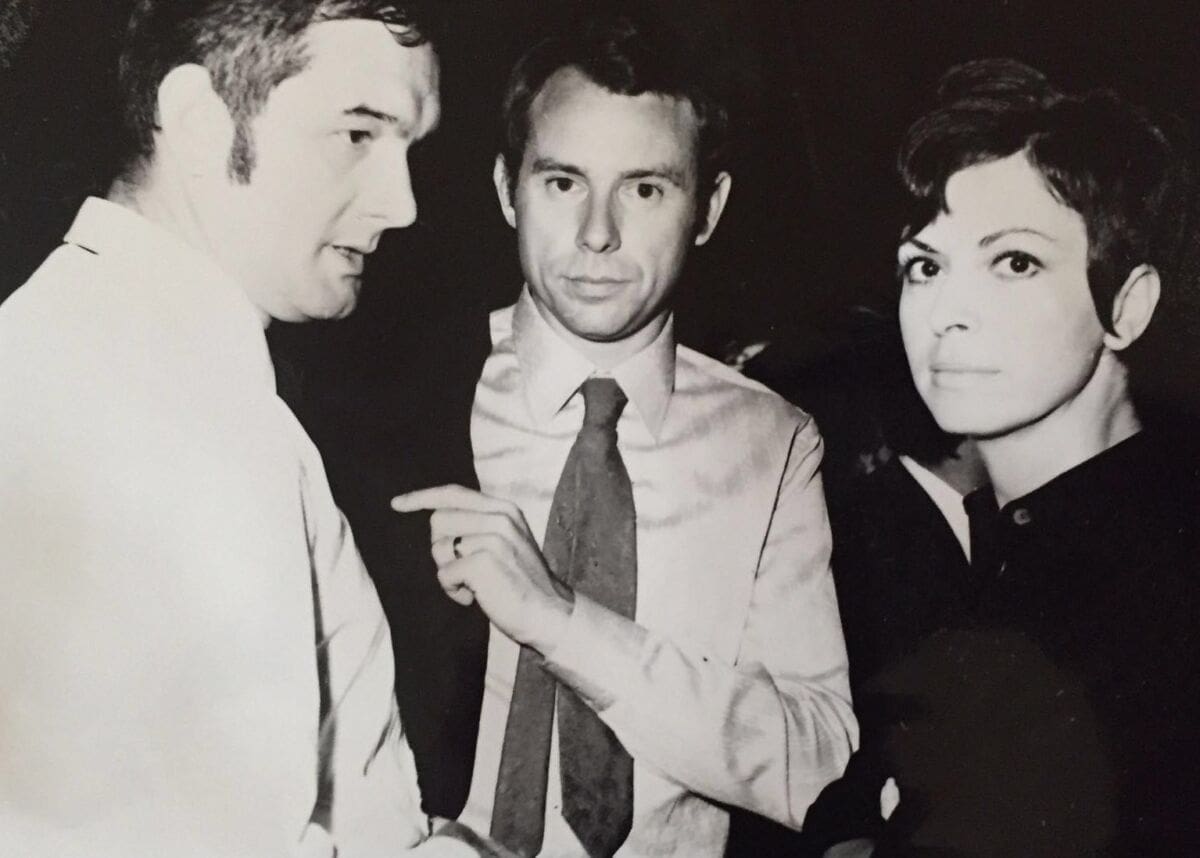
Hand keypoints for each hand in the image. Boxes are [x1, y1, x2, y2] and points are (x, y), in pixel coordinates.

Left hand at [391, 485, 571, 653]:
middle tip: (468, 570)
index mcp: (505, 509)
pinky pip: (444, 574)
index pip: (453, 493)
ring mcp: (493, 538)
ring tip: (475, 585)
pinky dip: (454, 591)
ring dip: (449, 573)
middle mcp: (500, 518)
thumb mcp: (507, 542)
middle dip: (442, 549)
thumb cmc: (522, 583)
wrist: (551, 613)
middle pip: (438, 521)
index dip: (421, 497)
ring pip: (439, 548)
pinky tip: (476, 597)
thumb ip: (480, 525)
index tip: (397, 503)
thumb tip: (437, 520)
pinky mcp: (484, 562)